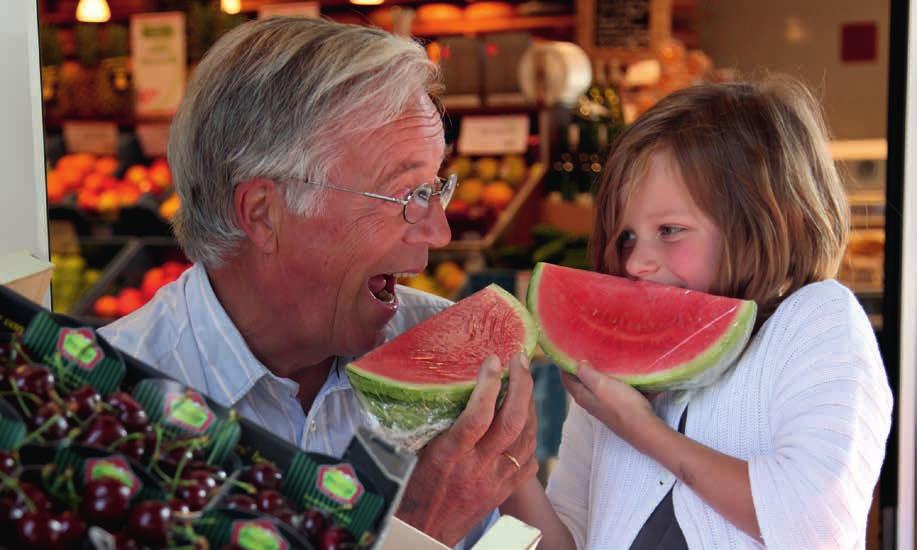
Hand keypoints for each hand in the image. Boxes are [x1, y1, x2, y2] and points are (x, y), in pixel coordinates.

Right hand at [397, 353, 537, 545]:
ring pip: (527, 437)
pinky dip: (532, 432)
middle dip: (521, 385)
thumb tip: (434, 384)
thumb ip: (428, 424)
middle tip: (519, 360)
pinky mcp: (506, 489)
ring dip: (530, 404)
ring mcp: (496, 480)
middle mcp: (477, 468)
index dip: (488, 385)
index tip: (493, 360)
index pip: (477, 416)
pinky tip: (527, 416)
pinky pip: (530, 458)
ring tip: (525, 380)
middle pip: (512, 422)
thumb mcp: (411, 454)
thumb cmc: (411, 488)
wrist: (424, 533)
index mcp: (449, 457)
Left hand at [561, 361, 660, 449]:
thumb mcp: (602, 385)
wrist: (644, 427)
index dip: (565, 365)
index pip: (567, 379)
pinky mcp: (618, 409)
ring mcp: (604, 407)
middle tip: (587, 351)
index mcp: (582, 396)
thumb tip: (577, 364)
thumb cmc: (622, 404)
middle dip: (582, 368)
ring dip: (599, 374)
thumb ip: (588, 374)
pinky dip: (615, 381)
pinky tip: (623, 373)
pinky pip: (613, 390)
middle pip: (581, 383)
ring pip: (597, 387)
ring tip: (604, 358)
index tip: (568, 351)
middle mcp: (590, 403)